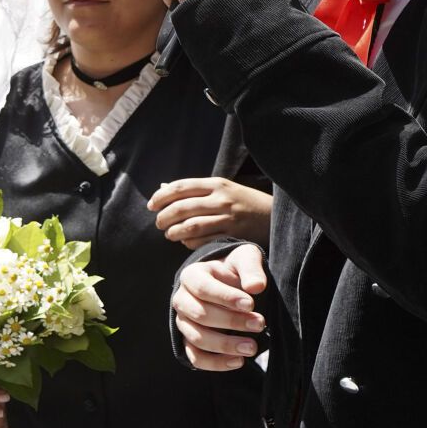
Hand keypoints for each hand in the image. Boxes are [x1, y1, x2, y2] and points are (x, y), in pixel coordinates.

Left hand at [148, 178, 272, 245]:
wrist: (275, 217)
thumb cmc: (244, 203)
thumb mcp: (223, 189)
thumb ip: (196, 190)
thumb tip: (163, 189)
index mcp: (217, 184)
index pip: (181, 187)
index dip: (161, 196)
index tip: (152, 205)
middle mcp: (222, 199)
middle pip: (182, 208)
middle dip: (164, 217)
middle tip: (159, 224)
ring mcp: (228, 218)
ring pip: (190, 226)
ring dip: (174, 232)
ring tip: (169, 235)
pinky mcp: (234, 236)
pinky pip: (204, 241)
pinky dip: (189, 243)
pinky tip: (185, 243)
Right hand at [172, 243, 266, 371]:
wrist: (230, 282)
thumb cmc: (236, 269)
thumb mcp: (245, 258)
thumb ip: (251, 268)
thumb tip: (256, 287)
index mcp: (192, 275)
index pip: (202, 288)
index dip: (225, 297)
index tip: (251, 304)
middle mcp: (182, 300)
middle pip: (200, 315)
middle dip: (231, 322)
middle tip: (260, 324)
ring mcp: (184, 322)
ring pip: (197, 338)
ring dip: (225, 345)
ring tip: (252, 347)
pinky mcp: (189, 342)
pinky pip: (196, 358)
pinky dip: (216, 363)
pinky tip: (239, 361)